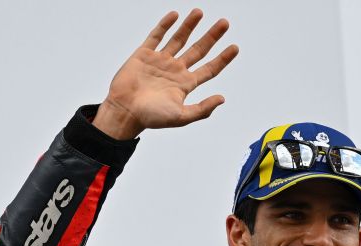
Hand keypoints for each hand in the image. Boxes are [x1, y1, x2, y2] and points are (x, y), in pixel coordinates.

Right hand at [93, 9, 238, 139]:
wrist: (124, 111)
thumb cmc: (151, 118)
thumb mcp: (181, 117)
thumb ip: (202, 109)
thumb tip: (222, 99)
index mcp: (185, 84)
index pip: (209, 69)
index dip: (223, 59)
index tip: (235, 47)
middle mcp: (175, 70)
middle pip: (198, 50)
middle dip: (212, 36)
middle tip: (225, 23)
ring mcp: (160, 61)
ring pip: (179, 39)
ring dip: (190, 26)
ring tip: (200, 12)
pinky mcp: (144, 54)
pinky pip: (156, 36)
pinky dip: (165, 25)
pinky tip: (175, 15)